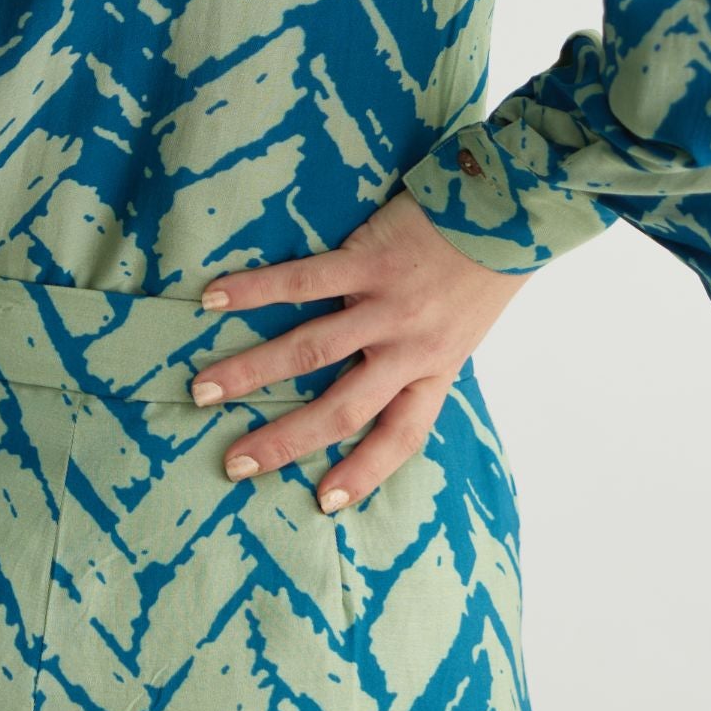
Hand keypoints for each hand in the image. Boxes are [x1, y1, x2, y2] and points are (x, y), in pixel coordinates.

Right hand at [189, 188, 530, 511]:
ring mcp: (389, 305)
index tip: (325, 503)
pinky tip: (214, 298)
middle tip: (234, 462)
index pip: (402, 435)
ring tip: (203, 389)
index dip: (365, 472)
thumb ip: (421, 353)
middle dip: (284, 440)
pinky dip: (255, 291)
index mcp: (437, 369)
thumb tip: (372, 375)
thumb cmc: (480, 268)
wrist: (507, 207)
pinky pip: (304, 281)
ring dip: (251, 372)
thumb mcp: (462, 326)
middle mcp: (411, 348)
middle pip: (343, 409)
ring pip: (312, 350)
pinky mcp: (370, 259)